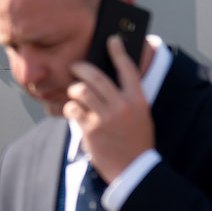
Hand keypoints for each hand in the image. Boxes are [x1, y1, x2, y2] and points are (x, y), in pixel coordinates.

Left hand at [65, 35, 154, 182]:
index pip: (127, 68)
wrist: (133, 171)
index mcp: (138, 100)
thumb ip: (127, 97)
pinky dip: (70, 108)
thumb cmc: (136, 141)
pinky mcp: (90, 129)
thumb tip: (108, 77)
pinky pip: (73, 109)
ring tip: (75, 94)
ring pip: (80, 90)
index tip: (112, 40)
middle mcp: (122, 106)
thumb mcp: (141, 115)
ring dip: (74, 90)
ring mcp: (105, 118)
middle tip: (75, 67)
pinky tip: (73, 112)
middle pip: (95, 76)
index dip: (119, 51)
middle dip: (81, 68)